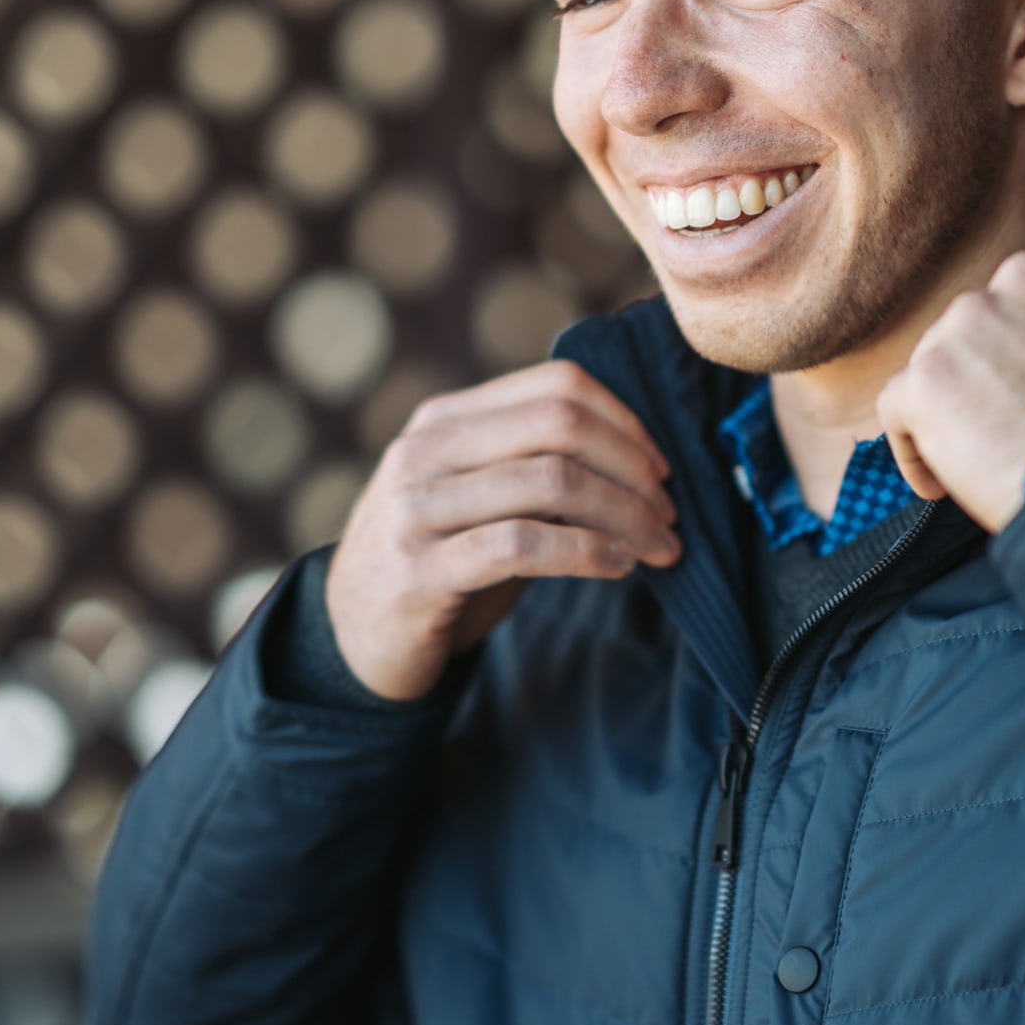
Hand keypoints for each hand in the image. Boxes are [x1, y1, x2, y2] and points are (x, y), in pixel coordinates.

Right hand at [324, 360, 680, 700]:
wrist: (354, 639)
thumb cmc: (440, 563)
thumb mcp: (479, 500)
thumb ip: (534, 468)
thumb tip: (639, 461)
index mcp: (444, 420)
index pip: (556, 385)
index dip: (624, 421)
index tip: (660, 468)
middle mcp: (424, 451)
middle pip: (559, 424)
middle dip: (633, 468)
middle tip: (669, 511)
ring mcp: (416, 508)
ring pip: (550, 482)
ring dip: (625, 514)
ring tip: (660, 545)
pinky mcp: (419, 570)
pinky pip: (523, 546)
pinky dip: (588, 552)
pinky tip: (620, 565)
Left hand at [875, 245, 1024, 534]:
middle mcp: (1024, 278)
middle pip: (980, 327)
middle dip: (986, 376)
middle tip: (1009, 430)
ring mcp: (970, 322)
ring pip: (939, 363)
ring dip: (951, 409)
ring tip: (985, 462)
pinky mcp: (929, 375)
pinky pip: (898, 407)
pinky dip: (914, 449)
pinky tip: (942, 485)